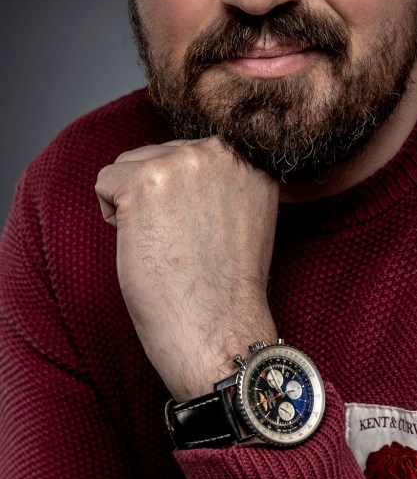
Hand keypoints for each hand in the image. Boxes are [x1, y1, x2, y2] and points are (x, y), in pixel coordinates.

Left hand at [95, 137, 278, 400]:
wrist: (219, 327)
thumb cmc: (226, 285)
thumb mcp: (245, 213)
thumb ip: (223, 178)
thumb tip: (185, 163)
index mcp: (249, 157)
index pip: (192, 153)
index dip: (185, 197)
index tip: (199, 231)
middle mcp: (220, 150)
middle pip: (158, 154)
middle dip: (158, 196)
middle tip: (183, 242)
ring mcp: (182, 162)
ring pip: (129, 165)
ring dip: (134, 203)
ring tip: (165, 242)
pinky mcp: (144, 181)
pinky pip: (105, 181)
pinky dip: (113, 216)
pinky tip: (144, 245)